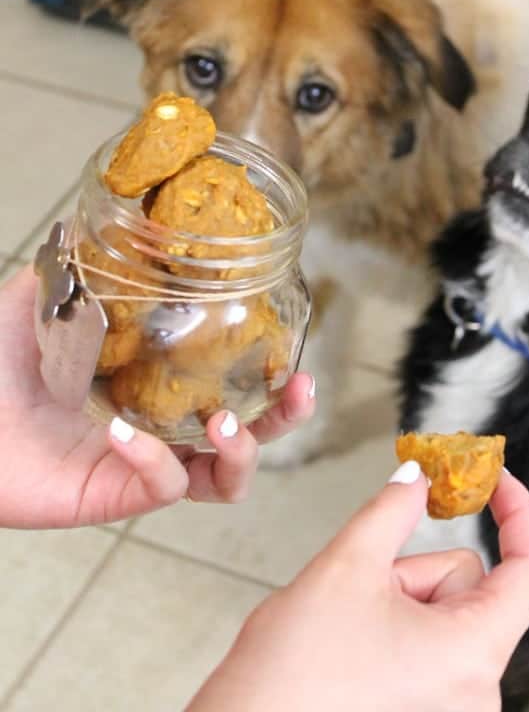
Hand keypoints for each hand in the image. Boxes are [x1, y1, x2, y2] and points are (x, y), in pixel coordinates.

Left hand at [0, 265, 315, 527]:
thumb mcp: (44, 296)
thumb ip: (81, 263)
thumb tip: (113, 216)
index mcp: (154, 389)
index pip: (230, 390)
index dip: (271, 379)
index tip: (295, 357)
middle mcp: (157, 432)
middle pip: (244, 442)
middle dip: (282, 420)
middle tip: (298, 390)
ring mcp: (138, 468)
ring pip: (221, 481)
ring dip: (240, 452)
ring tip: (225, 421)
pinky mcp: (111, 497)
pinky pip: (158, 488)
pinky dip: (154, 459)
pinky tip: (124, 431)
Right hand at [189, 462, 528, 711]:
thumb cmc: (292, 672)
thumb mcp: (347, 565)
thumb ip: (394, 509)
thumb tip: (419, 476)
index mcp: (473, 655)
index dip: (519, 514)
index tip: (493, 479)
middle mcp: (477, 695)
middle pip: (468, 587)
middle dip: (417, 569)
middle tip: (363, 587)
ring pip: (444, 615)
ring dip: (401, 601)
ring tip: (347, 626)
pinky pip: (432, 649)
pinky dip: (399, 630)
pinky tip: (353, 649)